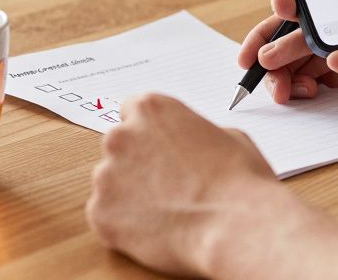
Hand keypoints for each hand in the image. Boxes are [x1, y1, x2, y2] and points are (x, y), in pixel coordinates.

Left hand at [85, 94, 277, 275]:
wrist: (234, 225)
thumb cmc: (237, 181)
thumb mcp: (226, 135)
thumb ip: (192, 133)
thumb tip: (190, 144)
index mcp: (150, 109)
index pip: (131, 111)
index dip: (147, 133)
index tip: (155, 148)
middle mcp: (121, 137)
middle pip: (119, 148)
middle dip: (137, 164)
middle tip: (166, 185)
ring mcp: (106, 176)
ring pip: (111, 184)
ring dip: (130, 195)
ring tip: (167, 211)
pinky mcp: (100, 213)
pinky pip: (106, 217)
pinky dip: (125, 225)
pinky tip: (157, 229)